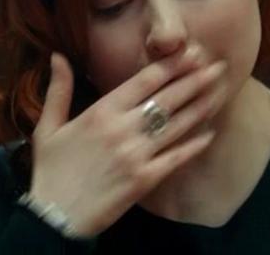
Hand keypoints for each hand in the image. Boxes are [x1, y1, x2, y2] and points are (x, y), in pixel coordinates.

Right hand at [28, 47, 227, 237]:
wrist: (54, 217)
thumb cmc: (51, 171)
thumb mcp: (49, 127)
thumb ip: (58, 90)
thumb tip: (58, 56)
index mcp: (101, 112)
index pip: (145, 80)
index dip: (171, 64)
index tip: (191, 52)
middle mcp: (123, 129)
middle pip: (168, 98)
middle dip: (195, 79)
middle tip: (218, 66)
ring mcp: (137, 155)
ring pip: (177, 125)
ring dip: (200, 106)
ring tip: (220, 91)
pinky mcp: (145, 180)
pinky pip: (176, 158)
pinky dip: (194, 145)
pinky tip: (210, 133)